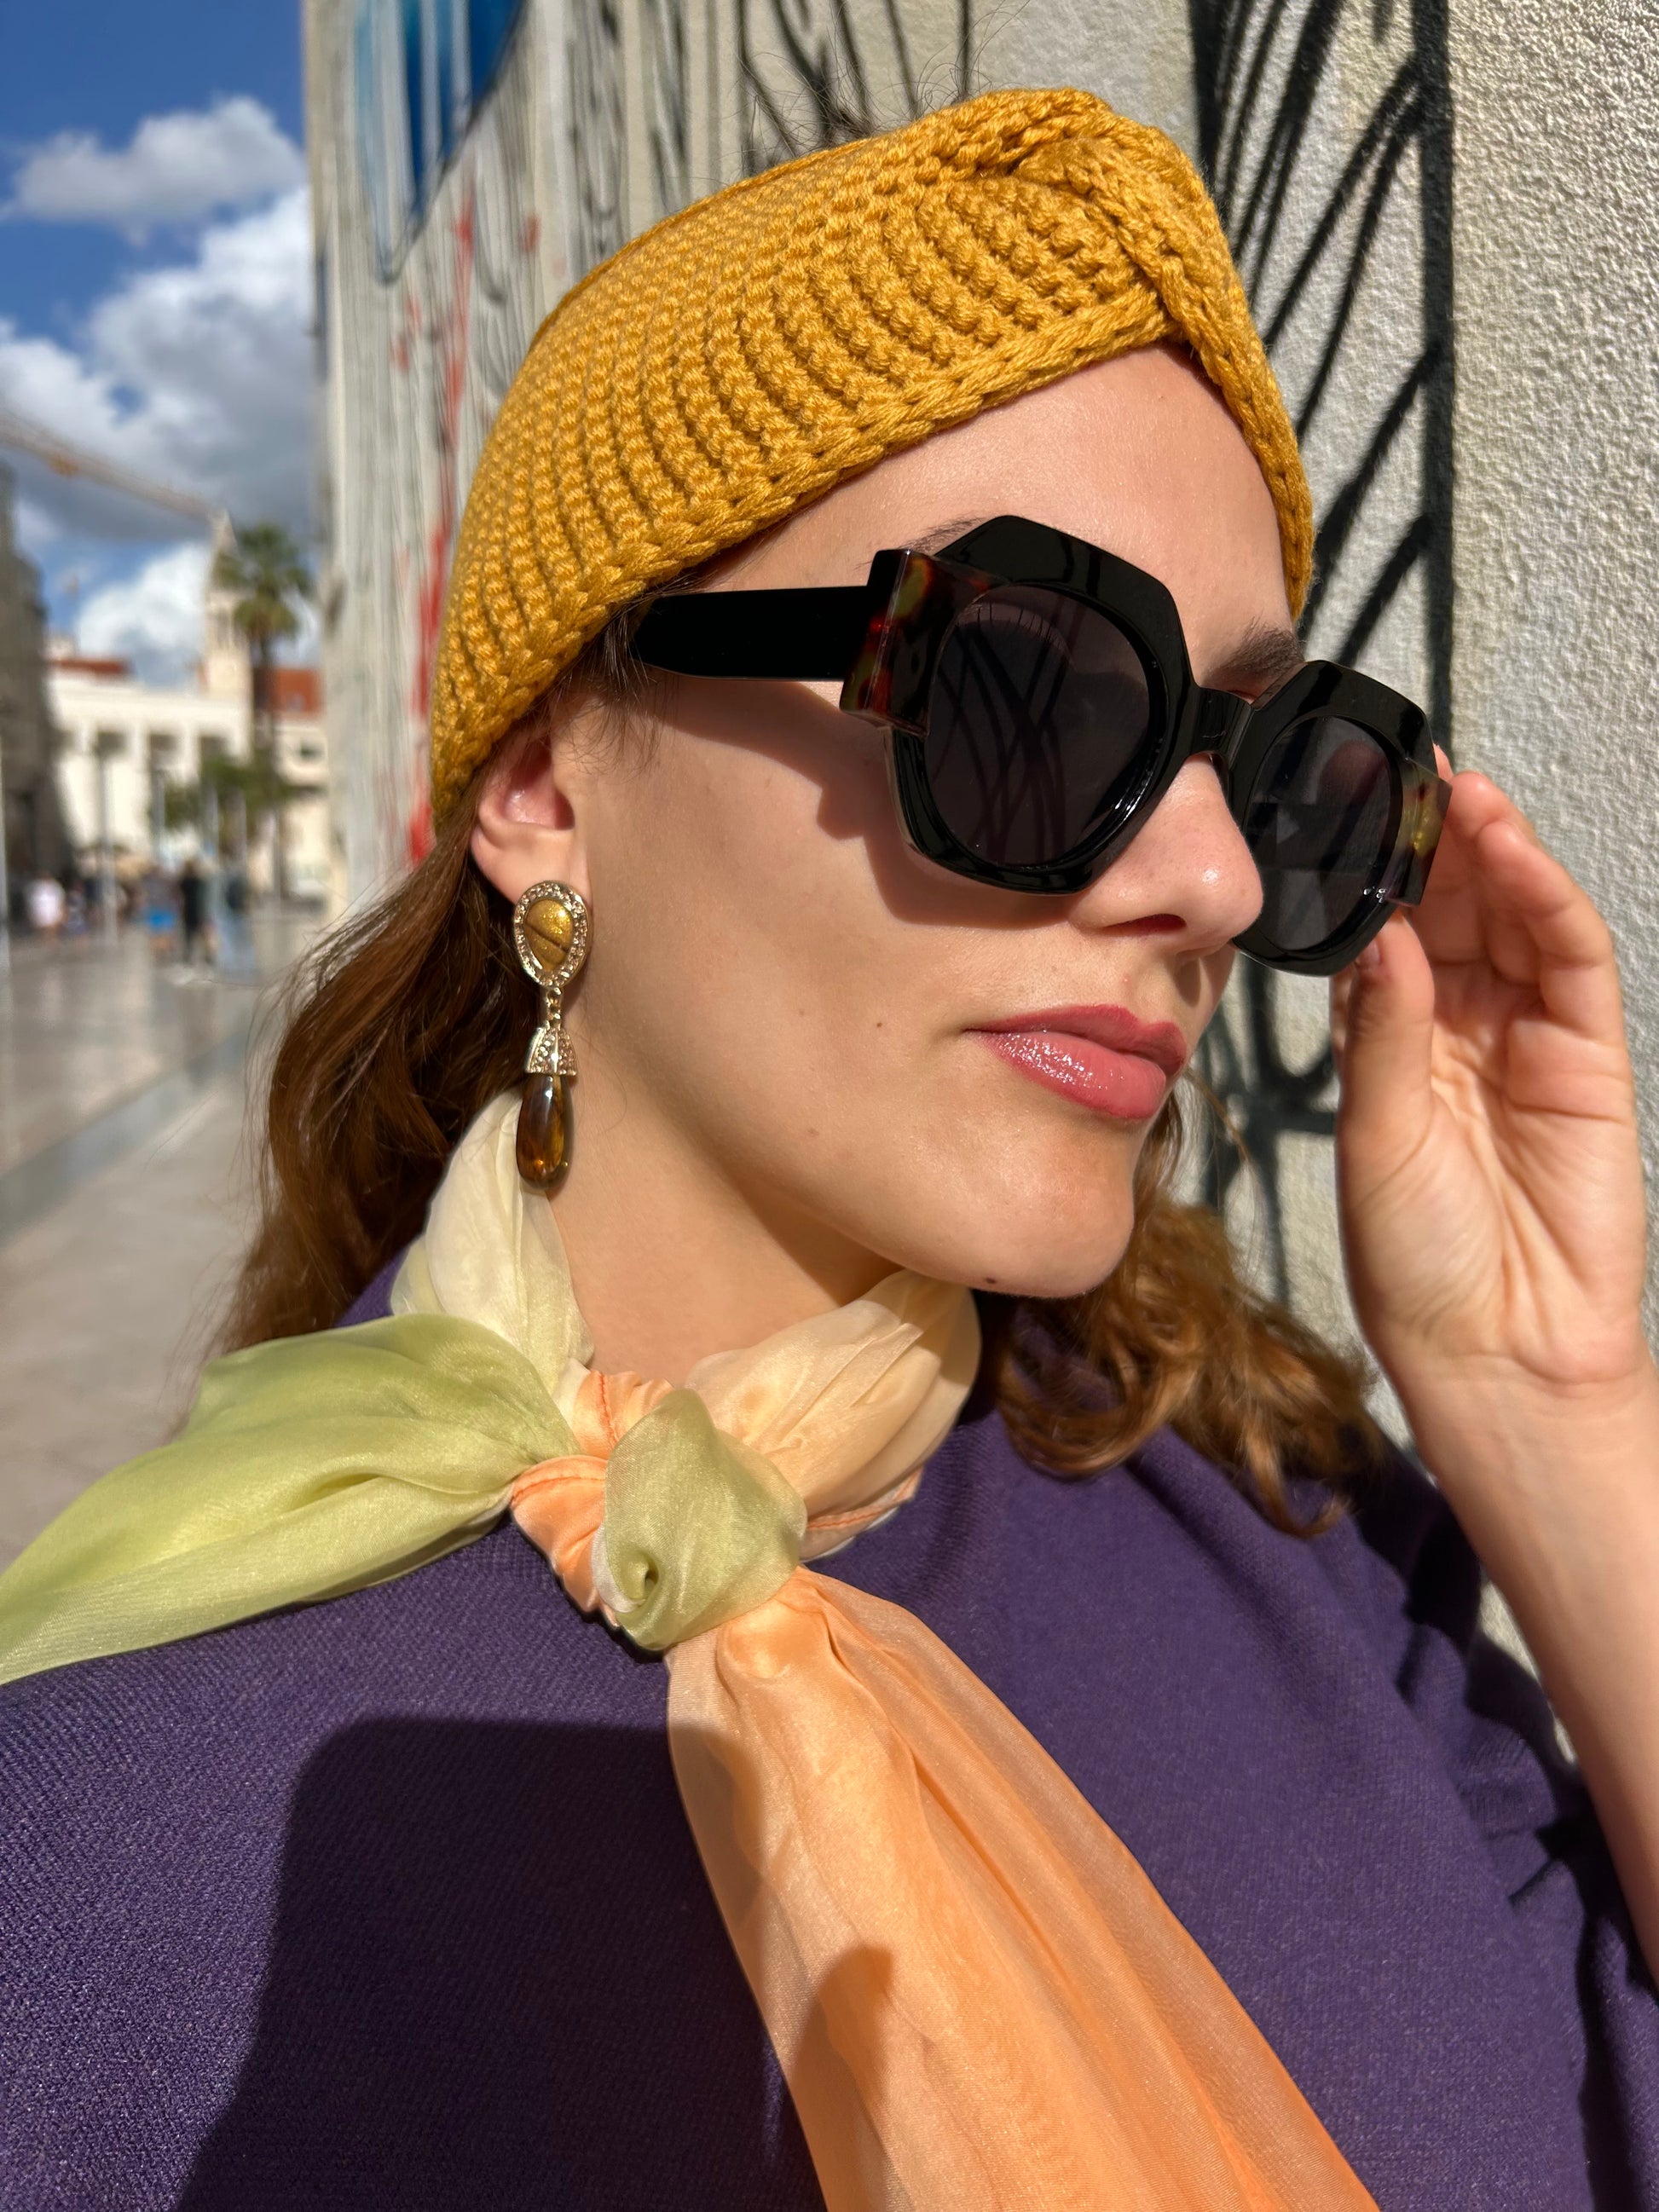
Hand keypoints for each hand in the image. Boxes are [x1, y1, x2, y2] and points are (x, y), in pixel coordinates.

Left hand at [1330, 762, 1651, 1424]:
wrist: (1495, 1352)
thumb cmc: (1415, 1258)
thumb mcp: (1378, 1138)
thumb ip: (1384, 1035)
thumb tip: (1379, 935)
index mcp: (1391, 1041)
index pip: (1383, 932)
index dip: (1370, 870)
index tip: (1341, 802)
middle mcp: (1458, 1026)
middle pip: (1449, 909)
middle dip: (1428, 840)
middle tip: (1400, 769)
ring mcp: (1527, 1036)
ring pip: (1511, 919)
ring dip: (1488, 851)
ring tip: (1455, 791)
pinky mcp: (1590, 1056)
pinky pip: (1572, 962)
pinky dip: (1547, 900)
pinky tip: (1513, 851)